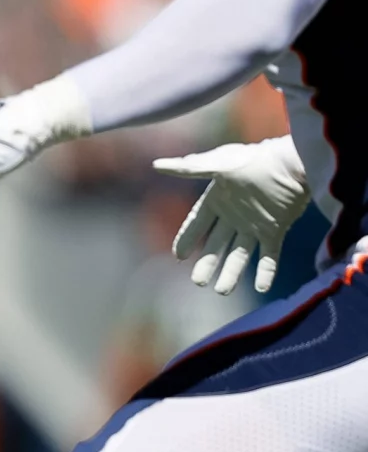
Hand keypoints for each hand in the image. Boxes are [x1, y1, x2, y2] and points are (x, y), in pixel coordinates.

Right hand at [155, 135, 308, 294]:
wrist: (295, 161)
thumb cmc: (256, 160)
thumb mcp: (220, 164)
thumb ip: (189, 169)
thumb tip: (156, 165)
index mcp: (218, 200)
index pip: (197, 224)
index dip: (187, 238)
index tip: (178, 256)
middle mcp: (234, 215)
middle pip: (215, 244)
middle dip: (207, 263)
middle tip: (199, 282)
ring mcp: (255, 224)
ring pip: (239, 255)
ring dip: (231, 273)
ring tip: (223, 291)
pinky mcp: (276, 230)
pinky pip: (269, 256)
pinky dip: (266, 272)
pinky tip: (262, 288)